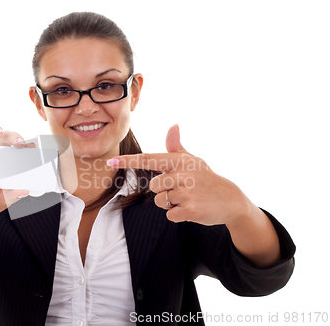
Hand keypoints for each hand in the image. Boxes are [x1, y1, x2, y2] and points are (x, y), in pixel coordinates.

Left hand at [108, 124, 254, 225]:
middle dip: (164, 191)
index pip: (149, 159)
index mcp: (180, 161)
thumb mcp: (192, 160)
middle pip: (153, 187)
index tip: (111, 160)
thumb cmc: (205, 178)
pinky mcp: (190, 210)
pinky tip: (192, 209)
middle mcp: (183, 175)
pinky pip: (170, 215)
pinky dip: (178, 215)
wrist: (230, 199)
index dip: (129, 161)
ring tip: (187, 199)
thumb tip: (173, 125)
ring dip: (170, 204)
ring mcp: (187, 193)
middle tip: (182, 190)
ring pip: (160, 202)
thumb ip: (176, 147)